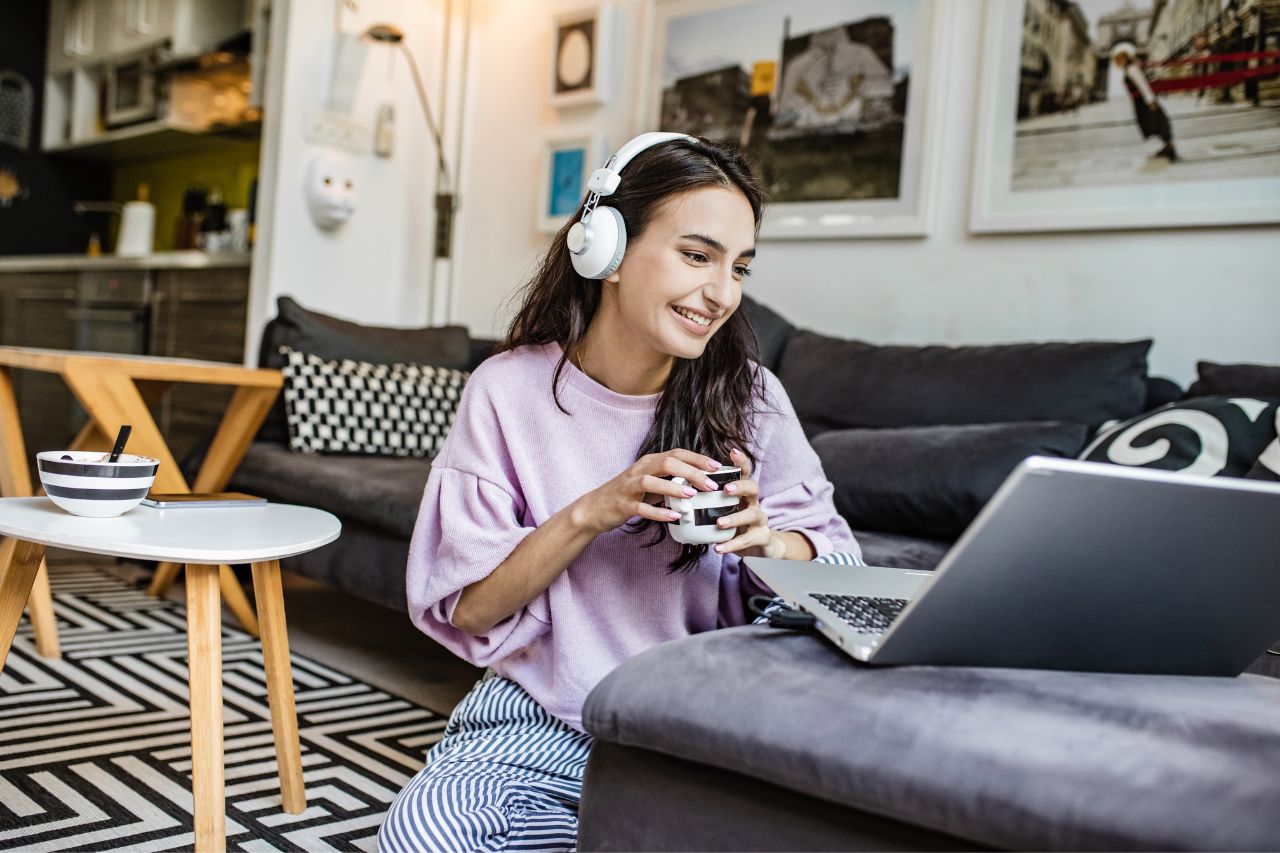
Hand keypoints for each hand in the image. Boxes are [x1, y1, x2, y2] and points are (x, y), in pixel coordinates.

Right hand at [570, 448, 722, 534]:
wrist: (595, 507)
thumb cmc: (629, 494)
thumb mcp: (651, 483)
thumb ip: (671, 481)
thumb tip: (701, 484)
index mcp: (649, 462)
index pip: (676, 454)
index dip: (698, 459)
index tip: (717, 467)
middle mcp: (639, 470)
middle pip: (667, 463)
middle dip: (691, 472)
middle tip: (710, 484)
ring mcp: (629, 487)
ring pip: (652, 481)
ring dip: (673, 487)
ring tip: (692, 495)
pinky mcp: (623, 504)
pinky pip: (641, 508)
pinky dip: (659, 512)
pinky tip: (674, 516)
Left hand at [710, 448, 786, 558]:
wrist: (759, 547)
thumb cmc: (735, 523)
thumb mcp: (724, 509)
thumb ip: (707, 500)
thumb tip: (677, 493)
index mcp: (743, 492)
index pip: (744, 472)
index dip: (740, 461)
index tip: (731, 451)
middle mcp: (754, 502)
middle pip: (753, 487)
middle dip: (740, 487)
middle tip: (726, 489)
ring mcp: (760, 519)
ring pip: (751, 514)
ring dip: (735, 518)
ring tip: (719, 522)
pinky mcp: (762, 537)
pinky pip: (748, 539)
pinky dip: (732, 544)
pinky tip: (719, 548)